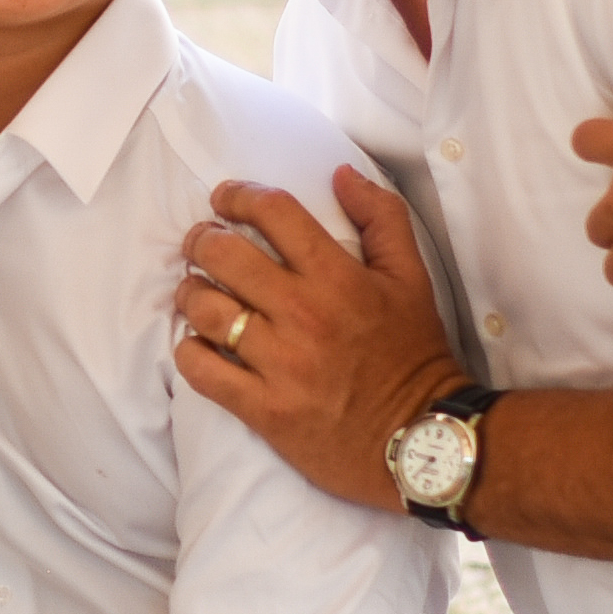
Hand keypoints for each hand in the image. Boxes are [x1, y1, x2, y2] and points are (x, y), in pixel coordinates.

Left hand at [172, 169, 466, 512]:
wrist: (422, 438)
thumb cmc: (415, 355)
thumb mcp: (413, 278)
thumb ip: (382, 218)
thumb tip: (341, 174)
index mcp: (337, 277)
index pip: (273, 213)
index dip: (238, 196)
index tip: (225, 199)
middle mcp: (304, 314)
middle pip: (225, 256)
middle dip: (202, 241)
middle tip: (201, 245)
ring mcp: (281, 364)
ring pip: (205, 311)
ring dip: (191, 294)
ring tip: (196, 293)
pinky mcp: (265, 410)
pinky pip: (203, 371)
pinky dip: (190, 353)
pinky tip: (197, 345)